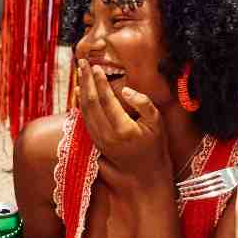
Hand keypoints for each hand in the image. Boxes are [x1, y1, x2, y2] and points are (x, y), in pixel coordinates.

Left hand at [77, 64, 170, 189]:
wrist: (144, 175)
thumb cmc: (155, 146)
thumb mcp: (157, 123)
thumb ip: (143, 104)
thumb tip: (125, 90)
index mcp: (123, 130)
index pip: (106, 100)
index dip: (99, 82)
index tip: (96, 67)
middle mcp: (107, 136)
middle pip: (91, 103)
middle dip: (86, 80)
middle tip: (83, 62)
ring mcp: (99, 140)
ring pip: (84, 111)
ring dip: (81, 89)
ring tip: (80, 71)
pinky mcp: (96, 142)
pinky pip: (84, 119)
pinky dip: (80, 103)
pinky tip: (80, 91)